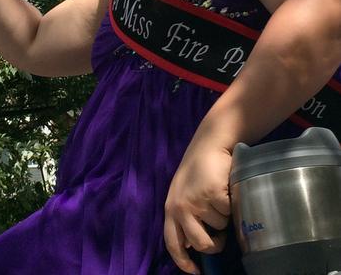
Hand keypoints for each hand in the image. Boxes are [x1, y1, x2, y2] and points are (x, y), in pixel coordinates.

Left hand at [164, 139, 231, 273]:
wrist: (210, 143)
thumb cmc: (199, 169)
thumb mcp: (184, 192)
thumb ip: (185, 216)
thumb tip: (192, 246)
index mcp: (171, 208)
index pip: (172, 243)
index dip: (183, 261)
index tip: (195, 272)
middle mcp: (181, 207)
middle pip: (201, 244)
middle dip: (215, 244)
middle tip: (221, 236)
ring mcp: (197, 201)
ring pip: (219, 228)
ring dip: (224, 217)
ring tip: (220, 198)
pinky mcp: (212, 194)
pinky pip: (229, 213)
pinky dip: (232, 205)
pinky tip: (227, 190)